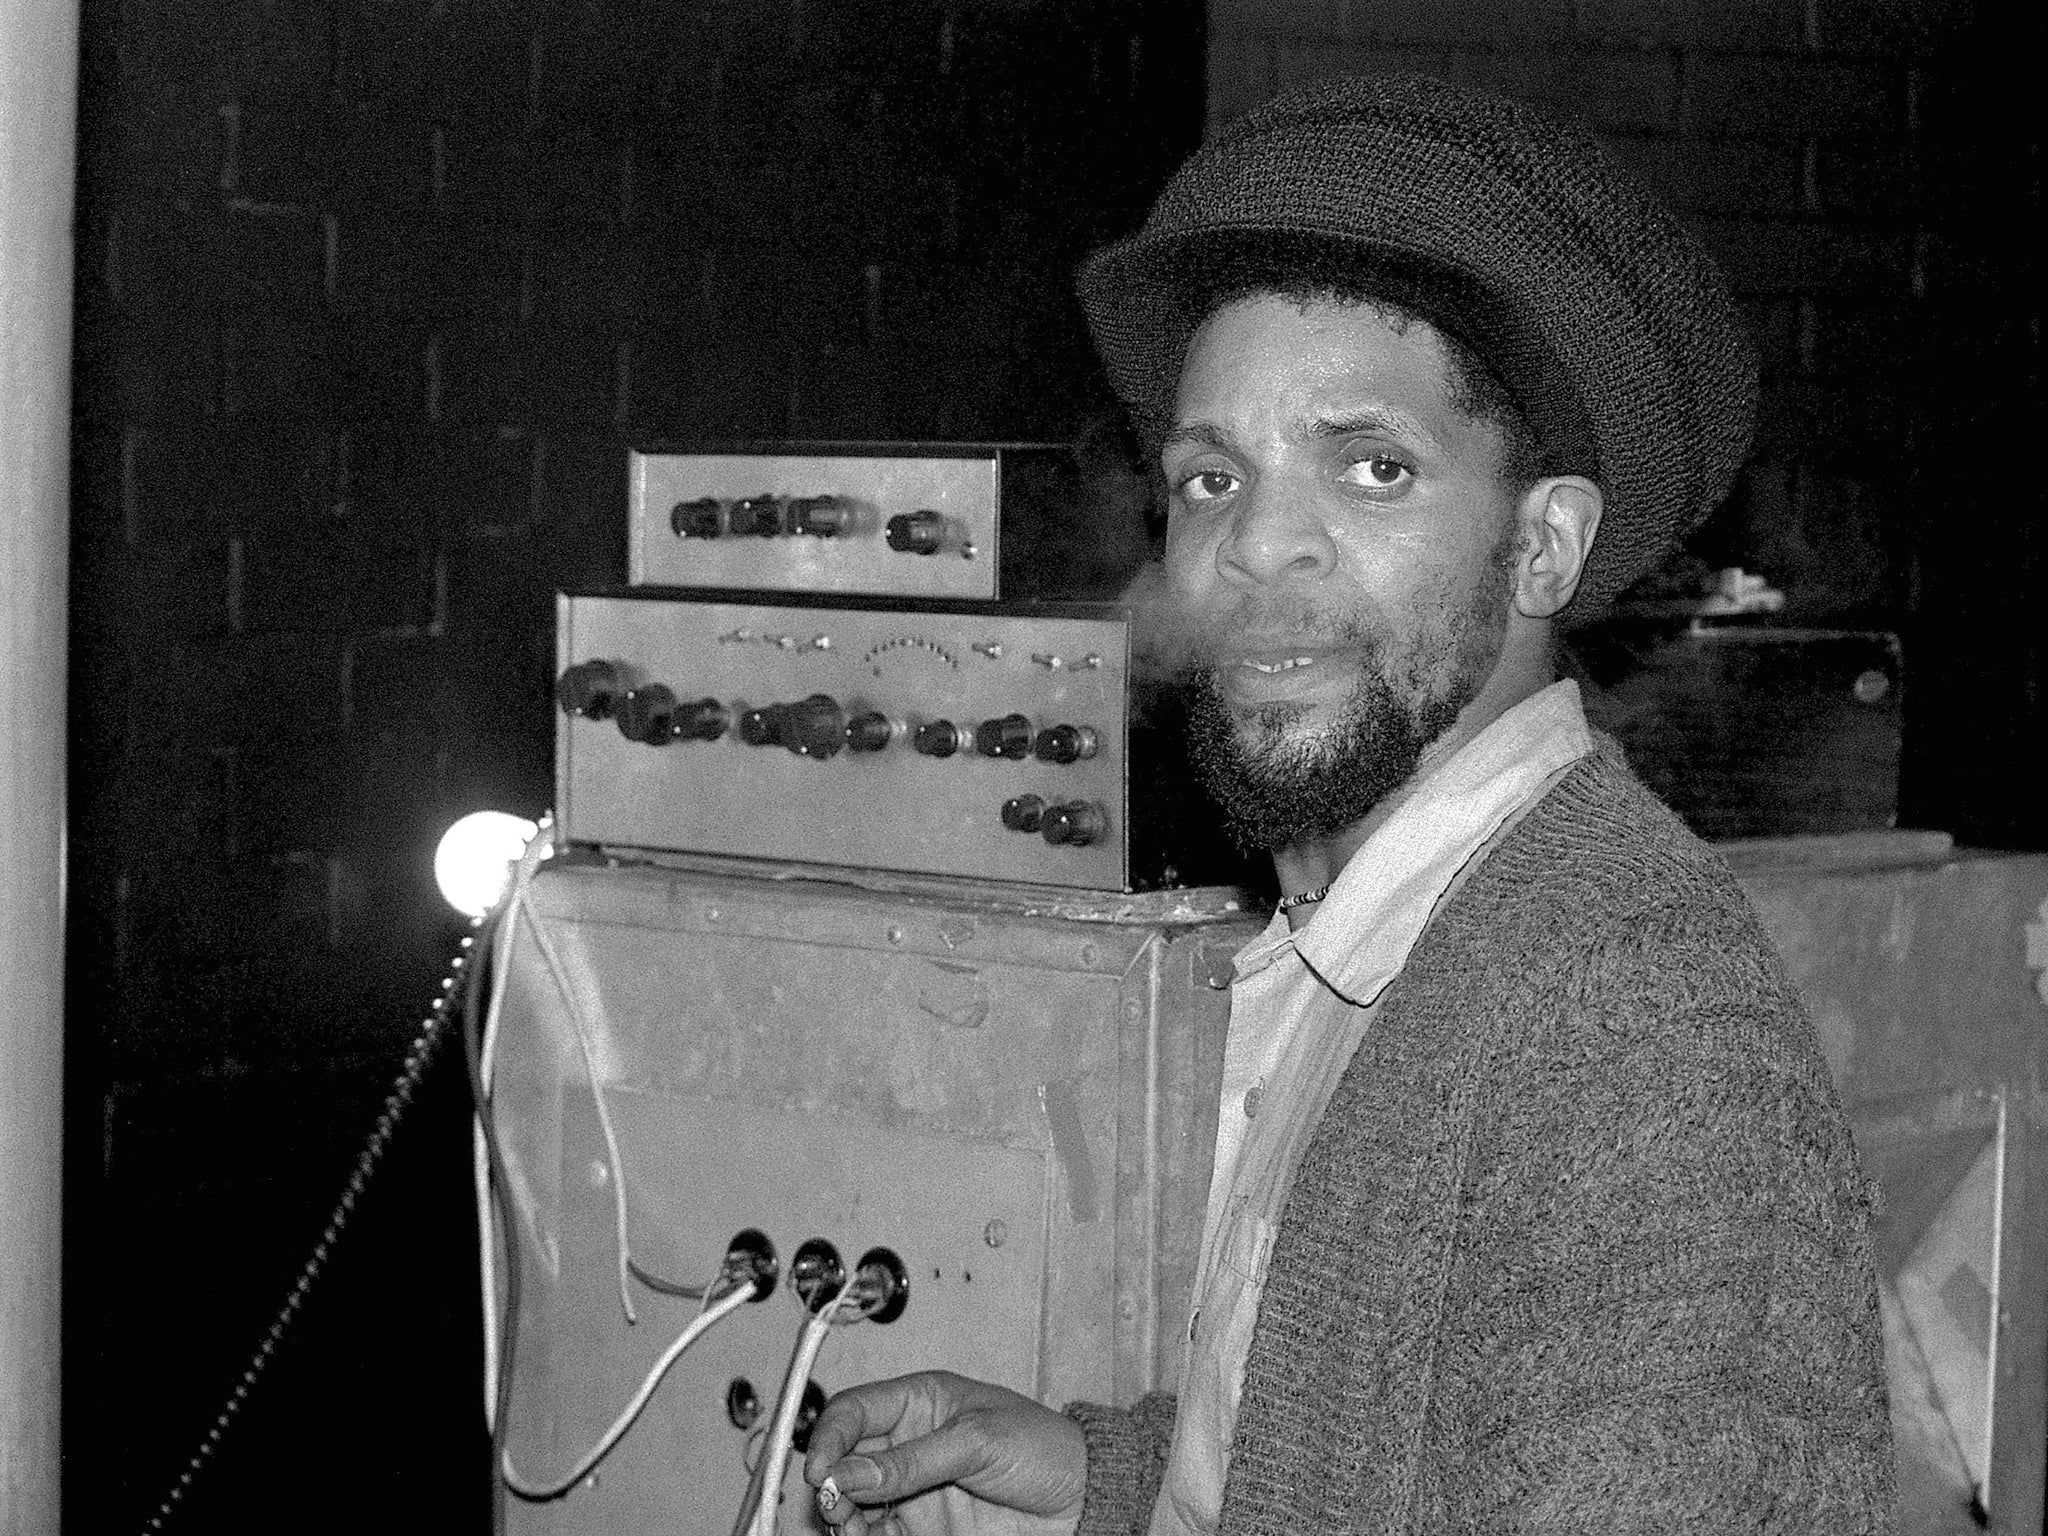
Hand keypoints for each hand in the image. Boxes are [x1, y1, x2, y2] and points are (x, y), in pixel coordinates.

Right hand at [802, 1371, 1085, 1535]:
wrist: (1083, 1501)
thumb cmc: (1044, 1449)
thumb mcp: (977, 1441)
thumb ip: (910, 1461)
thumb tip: (846, 1473)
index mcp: (919, 1402)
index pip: (854, 1412)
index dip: (829, 1436)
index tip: (819, 1470)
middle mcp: (907, 1445)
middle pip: (844, 1462)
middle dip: (830, 1484)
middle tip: (834, 1506)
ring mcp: (912, 1491)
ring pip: (853, 1505)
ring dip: (842, 1518)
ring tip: (851, 1529)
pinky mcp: (921, 1530)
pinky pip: (877, 1535)